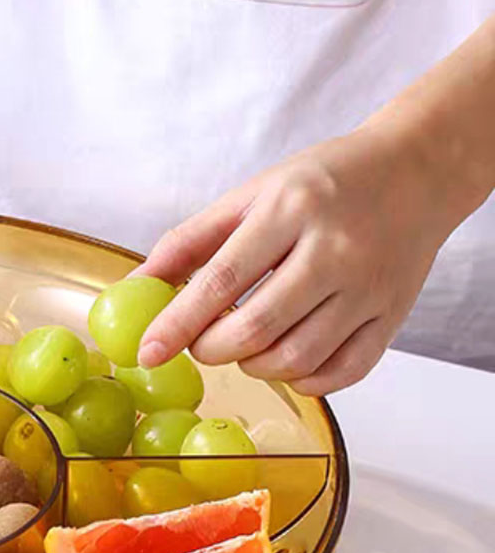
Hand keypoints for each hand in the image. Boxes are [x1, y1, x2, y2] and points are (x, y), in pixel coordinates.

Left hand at [134, 123, 454, 394]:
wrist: (414, 172)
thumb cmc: (323, 183)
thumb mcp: (252, 193)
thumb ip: (192, 240)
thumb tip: (138, 285)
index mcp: (290, 210)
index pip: (221, 280)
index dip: (178, 323)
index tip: (147, 352)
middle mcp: (334, 251)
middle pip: (256, 328)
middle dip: (211, 349)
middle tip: (201, 343)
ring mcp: (368, 288)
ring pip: (296, 358)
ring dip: (253, 366)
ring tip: (242, 345)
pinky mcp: (393, 317)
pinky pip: (341, 373)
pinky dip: (303, 380)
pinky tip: (286, 359)